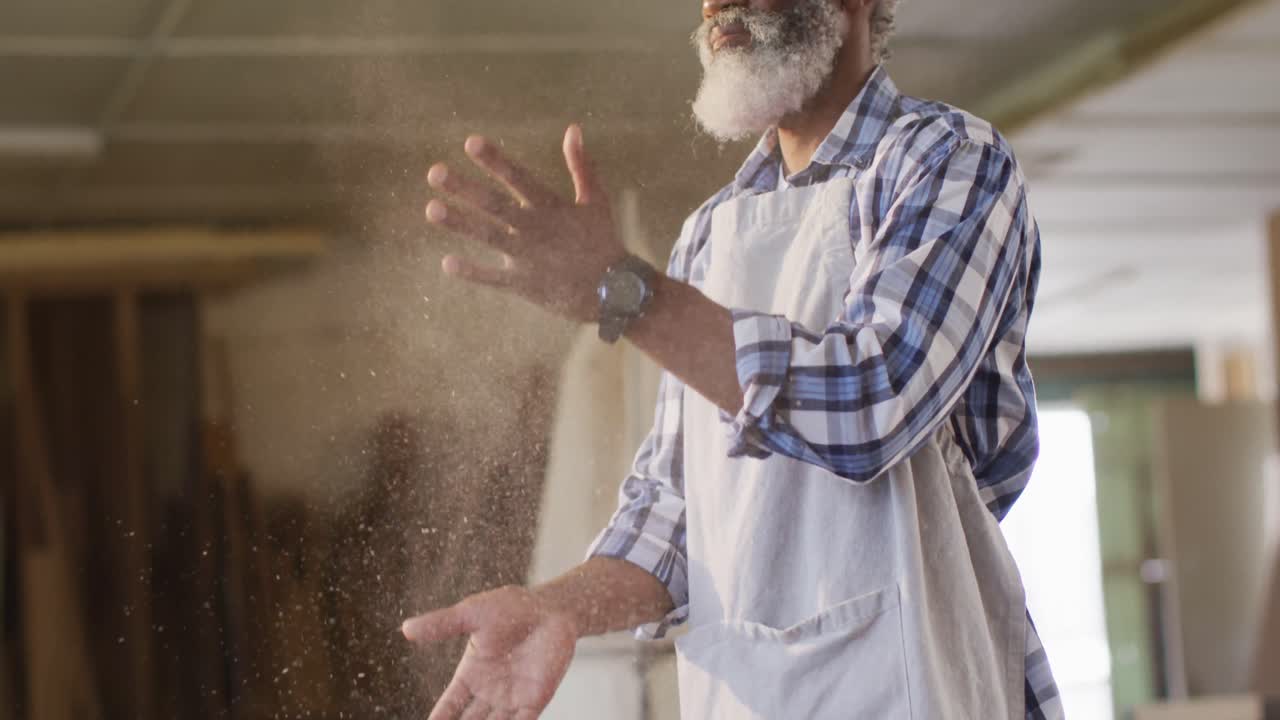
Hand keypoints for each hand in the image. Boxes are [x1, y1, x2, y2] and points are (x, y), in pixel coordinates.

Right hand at [403, 585, 578, 719]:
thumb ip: (441, 625)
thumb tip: (406, 629)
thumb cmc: (510, 607)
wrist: (551, 608)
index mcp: (471, 675)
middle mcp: (489, 692)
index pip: (449, 706)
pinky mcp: (535, 701)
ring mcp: (512, 698)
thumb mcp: (471, 614)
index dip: (438, 719)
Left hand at [425, 125, 627, 321]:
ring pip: (488, 236)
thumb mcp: (596, 200)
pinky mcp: (524, 284)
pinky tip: (447, 263)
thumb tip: (573, 128)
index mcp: (551, 206)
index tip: (470, 142)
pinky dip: (472, 272)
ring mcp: (528, 258)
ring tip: (430, 209)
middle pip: (495, 205)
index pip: (518, 178)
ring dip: (460, 224)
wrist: (614, 291)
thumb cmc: (603, 240)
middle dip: (464, 188)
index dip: (495, 161)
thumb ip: (581, 165)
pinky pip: (494, 278)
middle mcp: (536, 229)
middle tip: (434, 172)